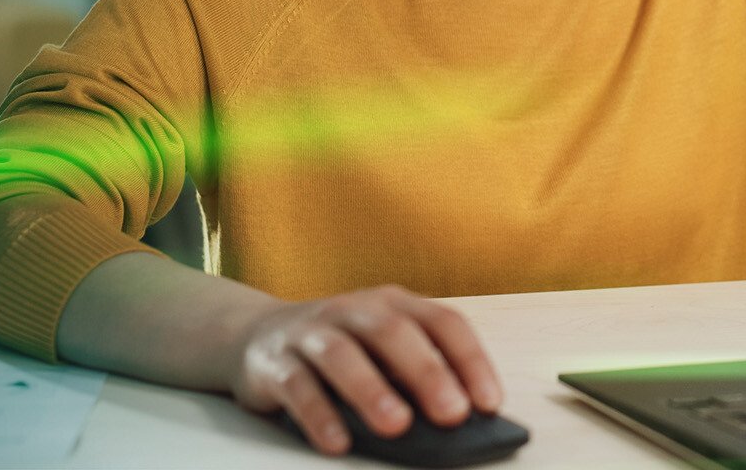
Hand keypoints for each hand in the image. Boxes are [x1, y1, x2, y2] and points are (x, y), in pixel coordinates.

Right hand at [229, 284, 505, 455]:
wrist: (257, 336)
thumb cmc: (340, 350)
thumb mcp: (382, 352)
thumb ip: (415, 375)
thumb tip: (460, 419)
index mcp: (392, 304)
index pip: (442, 321)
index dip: (470, 360)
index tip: (489, 402)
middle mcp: (353, 310)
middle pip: (393, 332)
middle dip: (426, 373)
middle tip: (452, 413)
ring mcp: (311, 332)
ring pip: (341, 354)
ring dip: (371, 390)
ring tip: (397, 426)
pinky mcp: (274, 361)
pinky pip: (297, 386)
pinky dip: (318, 414)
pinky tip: (337, 442)